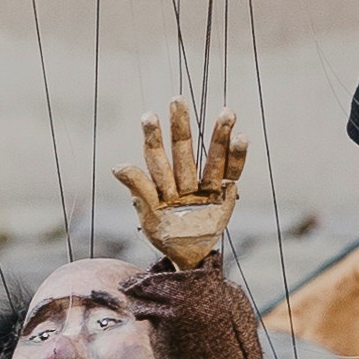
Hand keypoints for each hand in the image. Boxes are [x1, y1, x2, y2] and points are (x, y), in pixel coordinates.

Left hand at [117, 98, 246, 273]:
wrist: (189, 258)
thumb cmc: (165, 238)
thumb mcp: (149, 219)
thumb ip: (139, 191)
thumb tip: (117, 166)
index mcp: (162, 186)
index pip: (156, 159)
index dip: (152, 139)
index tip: (149, 116)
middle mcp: (183, 181)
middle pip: (183, 151)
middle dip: (180, 127)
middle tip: (177, 100)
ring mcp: (204, 187)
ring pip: (211, 157)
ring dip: (219, 135)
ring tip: (227, 112)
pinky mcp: (224, 195)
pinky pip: (231, 173)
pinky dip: (237, 157)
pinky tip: (241, 138)